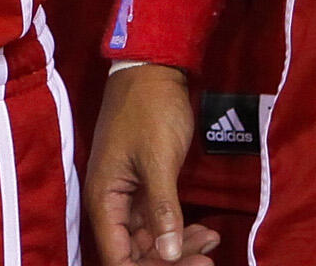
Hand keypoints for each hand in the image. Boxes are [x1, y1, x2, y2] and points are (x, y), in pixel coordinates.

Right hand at [88, 65, 221, 262]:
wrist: (153, 70)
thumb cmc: (150, 110)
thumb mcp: (158, 160)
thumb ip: (162, 209)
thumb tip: (167, 253)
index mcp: (103, 200)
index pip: (119, 259)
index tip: (191, 265)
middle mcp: (110, 205)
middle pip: (135, 254)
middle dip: (171, 260)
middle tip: (208, 258)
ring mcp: (127, 198)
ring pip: (149, 241)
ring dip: (179, 247)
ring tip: (212, 239)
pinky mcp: (143, 190)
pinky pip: (158, 223)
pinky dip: (180, 230)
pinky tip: (205, 230)